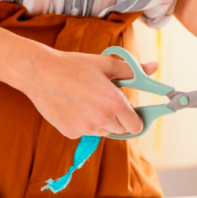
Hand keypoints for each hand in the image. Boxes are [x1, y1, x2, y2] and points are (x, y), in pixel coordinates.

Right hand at [18, 48, 158, 138]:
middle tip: (108, 102)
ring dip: (103, 121)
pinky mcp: (71, 133)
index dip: (136, 119)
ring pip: (104, 131)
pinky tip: (75, 106)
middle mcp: (102, 120)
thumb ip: (134, 70)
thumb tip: (156, 67)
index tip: (132, 112)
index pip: (136, 126)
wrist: (41, 73)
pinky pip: (86, 132)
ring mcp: (85, 129)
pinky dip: (85, 123)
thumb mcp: (106, 64)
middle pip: (122, 130)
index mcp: (114, 103)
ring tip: (89, 100)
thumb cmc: (75, 66)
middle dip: (120, 119)